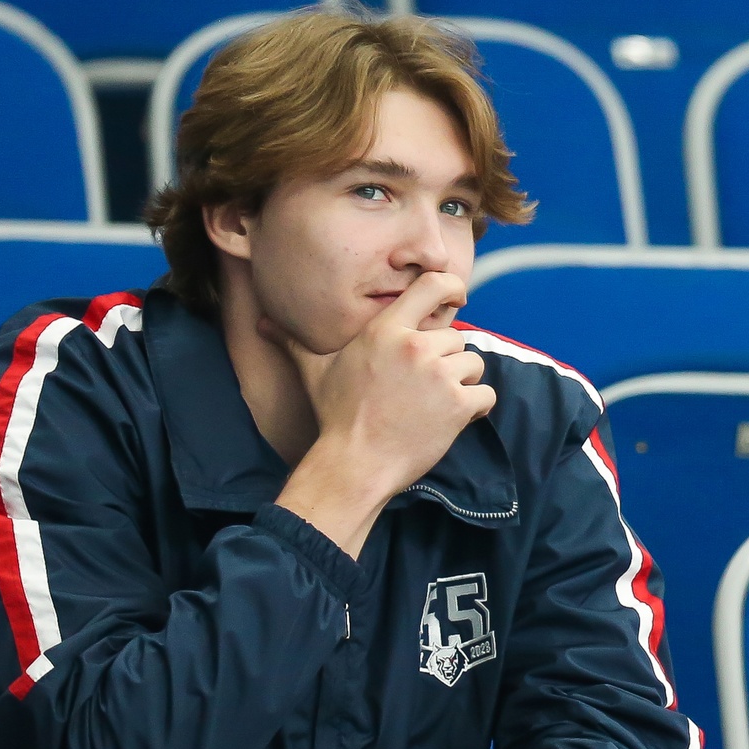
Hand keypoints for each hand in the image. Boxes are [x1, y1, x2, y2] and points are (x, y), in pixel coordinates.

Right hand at [275, 272, 495, 555]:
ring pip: (473, 364)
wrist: (354, 463)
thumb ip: (296, 342)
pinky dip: (476, 407)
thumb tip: (263, 324)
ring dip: (461, 383)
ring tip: (432, 403)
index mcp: (386, 330)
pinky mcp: (458, 405)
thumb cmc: (336, 416)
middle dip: (445, 360)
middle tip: (420, 387)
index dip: (452, 287)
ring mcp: (438, 375)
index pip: (432, 285)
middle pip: (455, 338)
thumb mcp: (315, 372)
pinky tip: (453, 418)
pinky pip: (486, 394)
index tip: (457, 297)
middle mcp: (415, 347)